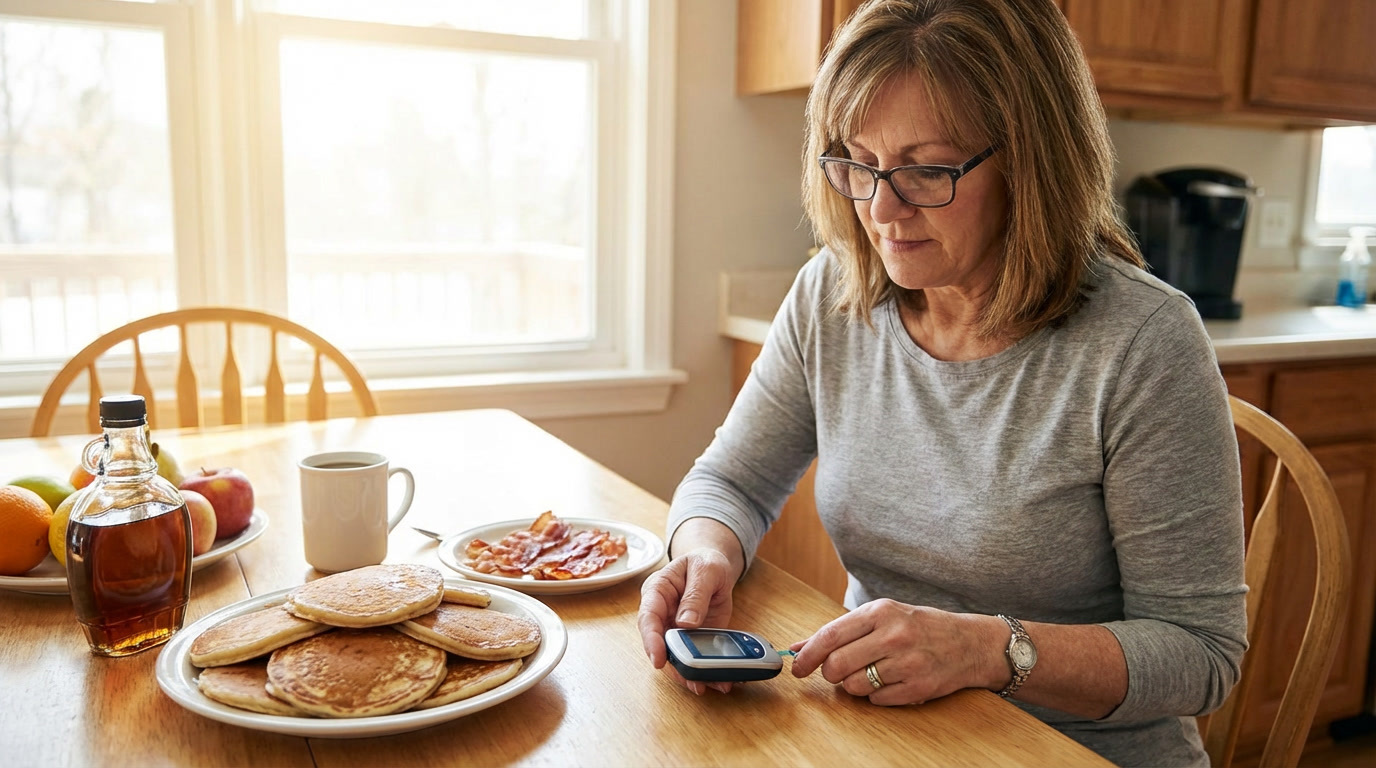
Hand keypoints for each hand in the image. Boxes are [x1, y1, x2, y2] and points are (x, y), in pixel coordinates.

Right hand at [637, 546, 737, 694]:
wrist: (714, 566)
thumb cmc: (704, 562)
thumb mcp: (704, 570)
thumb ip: (695, 594)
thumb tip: (686, 622)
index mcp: (657, 591)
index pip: (648, 618)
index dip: (651, 640)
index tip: (659, 659)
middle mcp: (662, 613)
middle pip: (660, 644)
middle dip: (674, 666)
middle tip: (690, 681)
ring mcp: (675, 628)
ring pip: (676, 656)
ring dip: (690, 673)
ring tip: (706, 685)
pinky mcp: (692, 638)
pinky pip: (694, 657)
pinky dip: (704, 670)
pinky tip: (716, 680)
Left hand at [788, 599, 1002, 705]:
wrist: (969, 643)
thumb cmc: (919, 626)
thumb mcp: (882, 616)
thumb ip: (840, 631)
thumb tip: (798, 647)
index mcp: (880, 612)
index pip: (830, 636)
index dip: (808, 655)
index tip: (797, 668)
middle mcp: (893, 635)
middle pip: (837, 665)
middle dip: (830, 673)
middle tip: (838, 670)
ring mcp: (907, 663)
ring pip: (854, 686)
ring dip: (854, 685)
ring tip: (871, 672)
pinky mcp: (918, 687)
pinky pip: (876, 700)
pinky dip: (876, 695)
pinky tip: (890, 680)